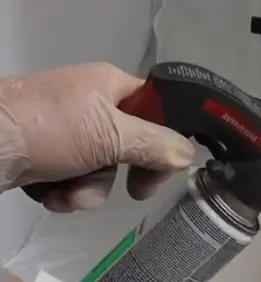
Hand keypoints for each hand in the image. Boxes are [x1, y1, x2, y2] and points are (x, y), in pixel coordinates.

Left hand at [0, 62, 193, 211]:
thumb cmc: (49, 128)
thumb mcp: (112, 134)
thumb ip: (156, 145)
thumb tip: (189, 155)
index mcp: (110, 85)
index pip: (157, 108)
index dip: (168, 137)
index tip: (170, 165)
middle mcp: (91, 106)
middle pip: (132, 146)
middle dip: (125, 174)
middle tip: (136, 192)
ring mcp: (68, 133)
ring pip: (103, 171)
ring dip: (90, 189)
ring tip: (68, 191)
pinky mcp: (48, 158)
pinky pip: (75, 181)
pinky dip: (66, 193)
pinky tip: (50, 194)